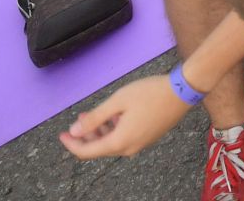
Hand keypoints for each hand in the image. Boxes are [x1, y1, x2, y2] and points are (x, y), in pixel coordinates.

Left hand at [59, 74, 188, 159]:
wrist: (182, 91)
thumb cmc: (149, 93)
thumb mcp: (118, 101)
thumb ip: (95, 118)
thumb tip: (74, 132)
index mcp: (119, 142)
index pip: (87, 152)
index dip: (71, 144)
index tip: (61, 134)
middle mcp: (129, 149)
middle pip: (99, 149)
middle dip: (86, 135)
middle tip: (80, 117)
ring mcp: (140, 145)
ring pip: (112, 143)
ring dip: (100, 131)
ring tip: (96, 113)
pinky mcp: (148, 138)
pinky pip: (124, 139)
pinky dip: (113, 130)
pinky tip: (115, 115)